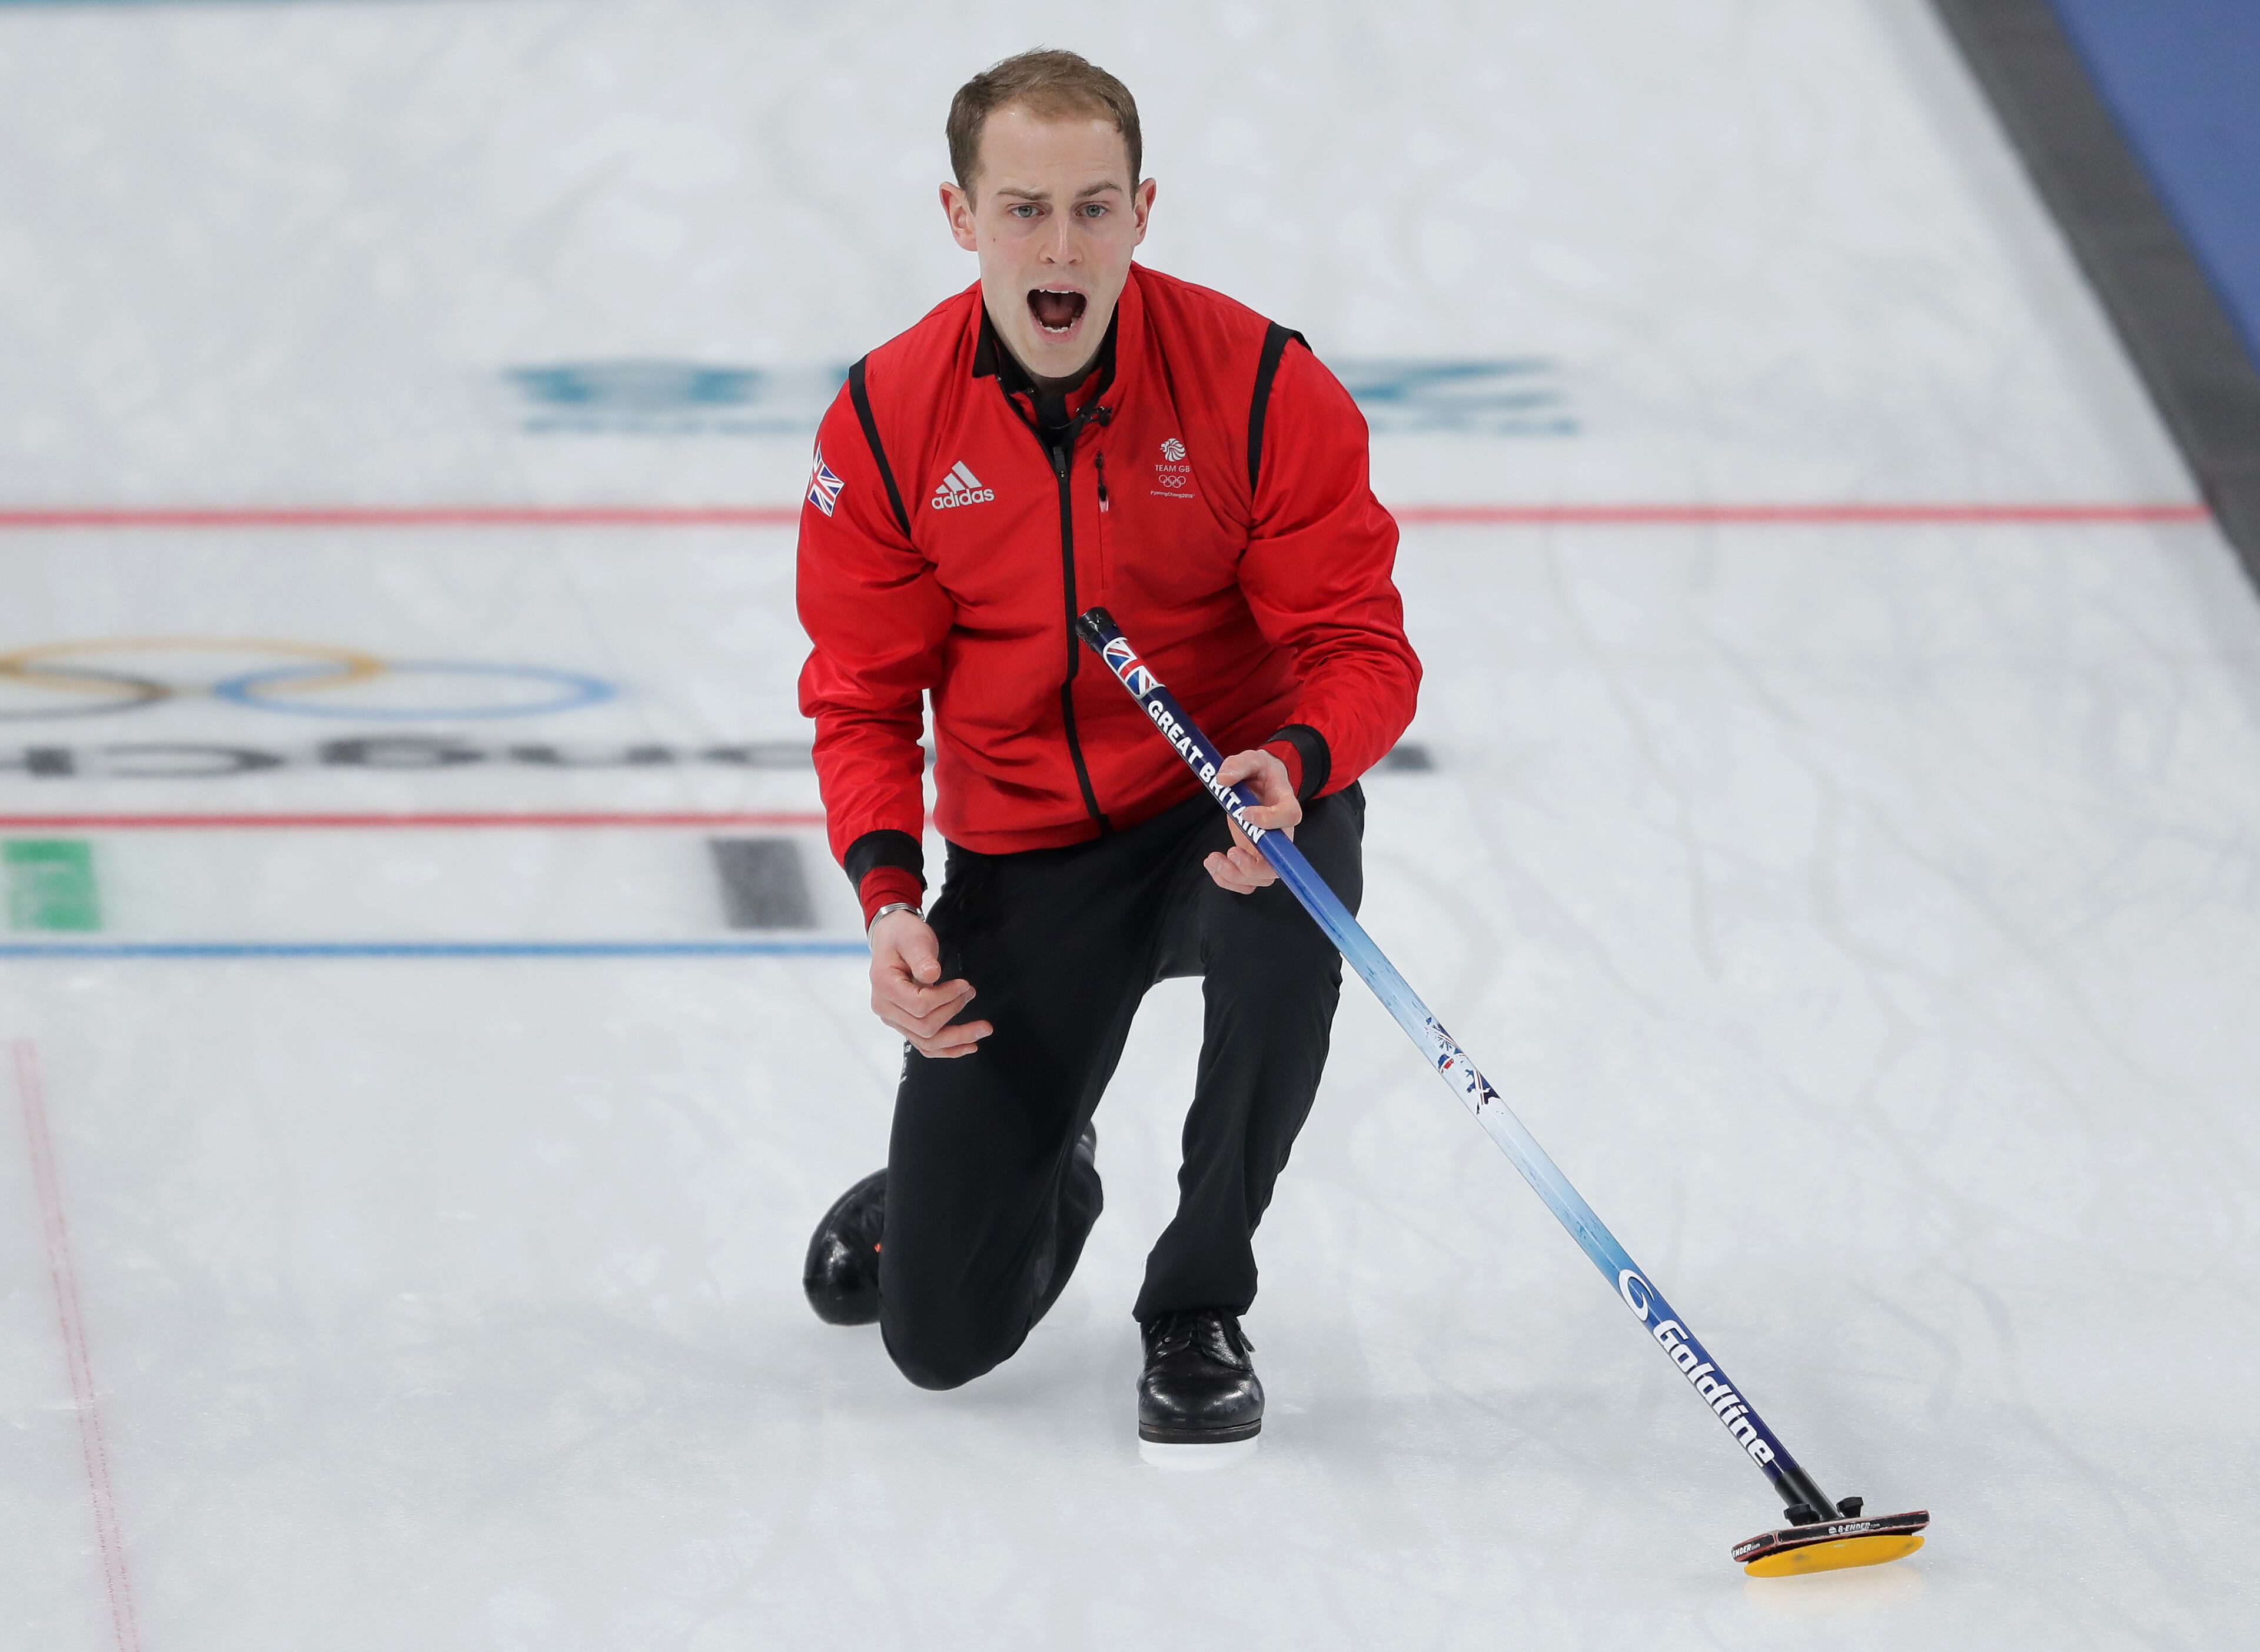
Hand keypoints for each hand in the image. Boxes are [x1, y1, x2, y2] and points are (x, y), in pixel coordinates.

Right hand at [868, 910, 990, 1057]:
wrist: (893, 937)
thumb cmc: (903, 936)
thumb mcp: (914, 939)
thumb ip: (922, 957)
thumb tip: (932, 975)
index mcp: (885, 986)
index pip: (920, 1006)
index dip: (947, 998)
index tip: (964, 984)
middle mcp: (886, 1008)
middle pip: (925, 1028)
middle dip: (954, 1013)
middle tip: (971, 993)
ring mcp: (894, 1019)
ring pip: (927, 1042)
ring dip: (958, 1039)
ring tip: (982, 1029)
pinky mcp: (905, 1023)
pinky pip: (926, 1044)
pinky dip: (948, 1048)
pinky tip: (968, 1046)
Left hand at [1203, 748, 1300, 893]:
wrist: (1263, 783)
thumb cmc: (1260, 773)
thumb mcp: (1252, 760)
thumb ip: (1238, 764)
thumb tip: (1221, 779)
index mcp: (1286, 804)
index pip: (1290, 817)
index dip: (1270, 819)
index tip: (1245, 813)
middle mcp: (1281, 834)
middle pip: (1277, 863)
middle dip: (1252, 866)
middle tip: (1230, 851)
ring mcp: (1268, 849)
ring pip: (1261, 879)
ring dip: (1235, 877)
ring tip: (1211, 860)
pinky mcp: (1254, 857)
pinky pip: (1246, 881)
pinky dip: (1228, 880)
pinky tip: (1212, 864)